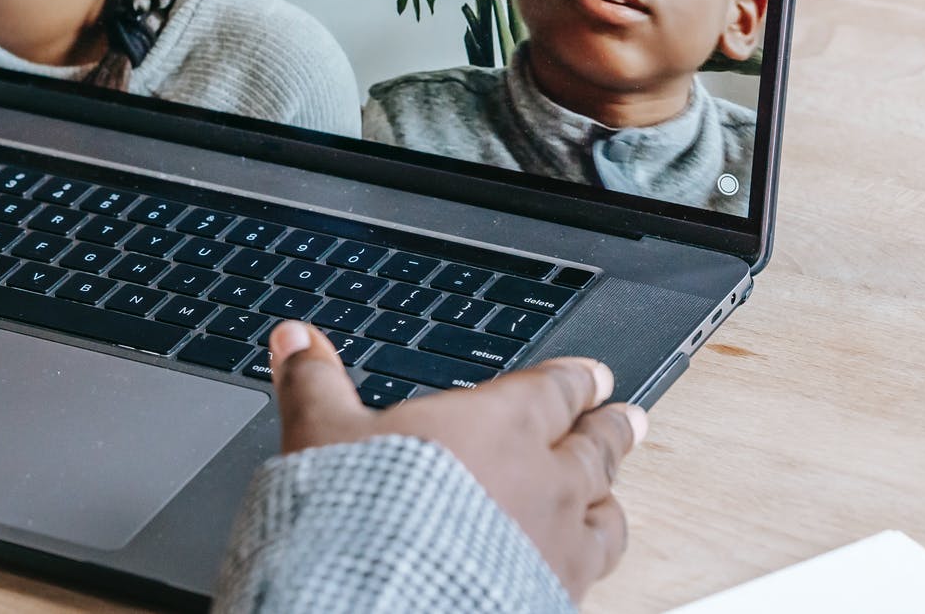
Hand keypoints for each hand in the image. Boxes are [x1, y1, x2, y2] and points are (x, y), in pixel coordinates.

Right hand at [268, 321, 646, 601]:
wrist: (379, 602)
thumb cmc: (358, 515)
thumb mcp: (320, 432)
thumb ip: (313, 381)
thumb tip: (295, 337)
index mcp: (495, 425)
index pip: (552, 390)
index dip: (574, 379)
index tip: (592, 374)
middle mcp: (541, 482)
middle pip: (594, 447)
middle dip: (611, 428)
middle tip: (629, 416)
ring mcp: (555, 548)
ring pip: (606, 515)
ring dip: (610, 497)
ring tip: (613, 493)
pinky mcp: (552, 600)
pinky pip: (591, 574)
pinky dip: (588, 560)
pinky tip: (576, 566)